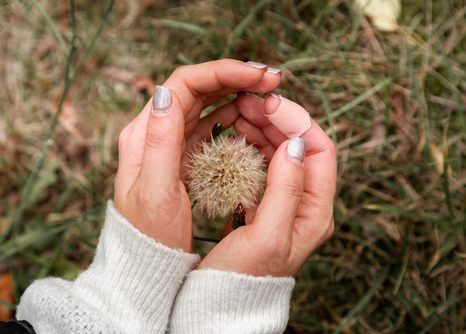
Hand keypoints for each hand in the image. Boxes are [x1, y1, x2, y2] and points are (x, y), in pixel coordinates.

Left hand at [113, 60, 281, 252]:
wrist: (145, 264)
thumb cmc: (149, 234)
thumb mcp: (155, 191)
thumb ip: (160, 141)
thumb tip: (165, 92)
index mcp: (143, 133)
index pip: (183, 84)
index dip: (222, 72)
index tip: (257, 76)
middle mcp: (154, 131)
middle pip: (196, 87)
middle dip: (234, 77)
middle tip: (272, 79)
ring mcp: (170, 142)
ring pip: (205, 104)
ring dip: (236, 93)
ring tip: (268, 94)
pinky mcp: (183, 156)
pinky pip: (209, 126)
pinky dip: (231, 116)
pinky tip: (252, 117)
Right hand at [198, 92, 336, 276]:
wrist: (224, 301)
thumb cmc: (244, 276)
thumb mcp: (267, 235)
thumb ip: (285, 189)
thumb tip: (294, 144)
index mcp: (315, 211)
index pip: (320, 150)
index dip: (297, 121)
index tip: (267, 104)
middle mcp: (306, 203)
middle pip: (301, 146)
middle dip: (278, 119)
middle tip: (249, 101)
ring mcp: (285, 202)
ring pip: (282, 151)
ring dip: (264, 129)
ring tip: (240, 112)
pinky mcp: (265, 203)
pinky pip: (264, 164)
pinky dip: (251, 145)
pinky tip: (235, 136)